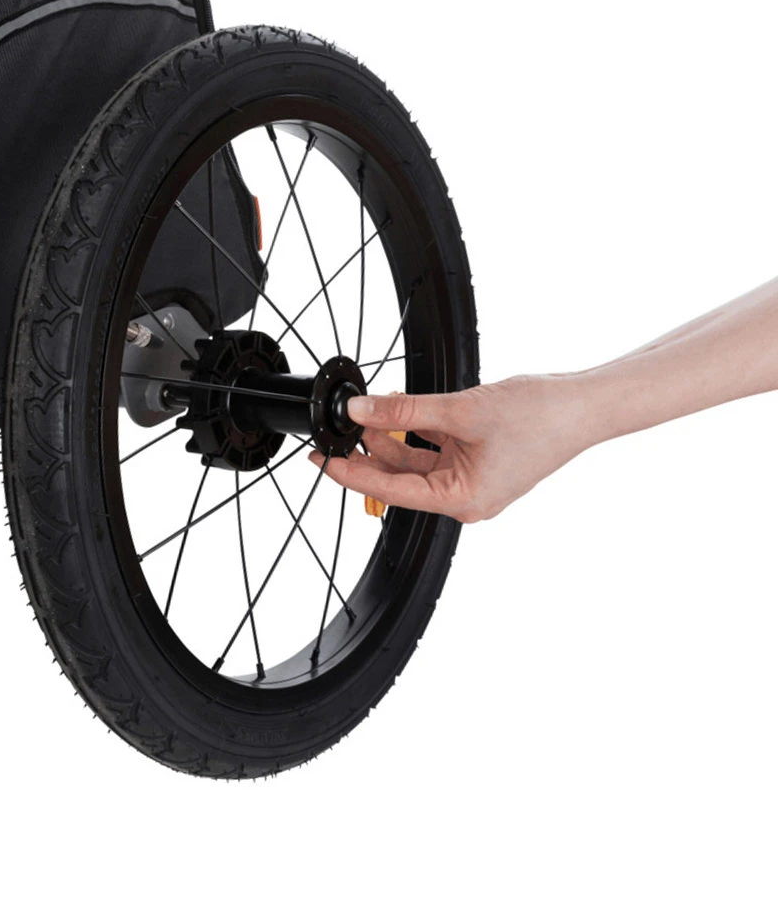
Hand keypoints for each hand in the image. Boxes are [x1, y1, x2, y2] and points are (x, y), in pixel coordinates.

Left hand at [308, 375, 592, 521]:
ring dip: (391, 435)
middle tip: (337, 430)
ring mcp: (471, 480)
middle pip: (400, 476)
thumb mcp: (460, 411)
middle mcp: (464, 497)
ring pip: (415, 460)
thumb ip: (404, 412)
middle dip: (368, 450)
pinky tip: (398, 408)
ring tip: (367, 410)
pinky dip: (416, 430)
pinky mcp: (477, 462)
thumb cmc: (540, 418)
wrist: (584, 406)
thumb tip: (361, 411)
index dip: (351, 474)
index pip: (390, 491)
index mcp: (461, 500)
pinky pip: (435, 449)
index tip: (323, 460)